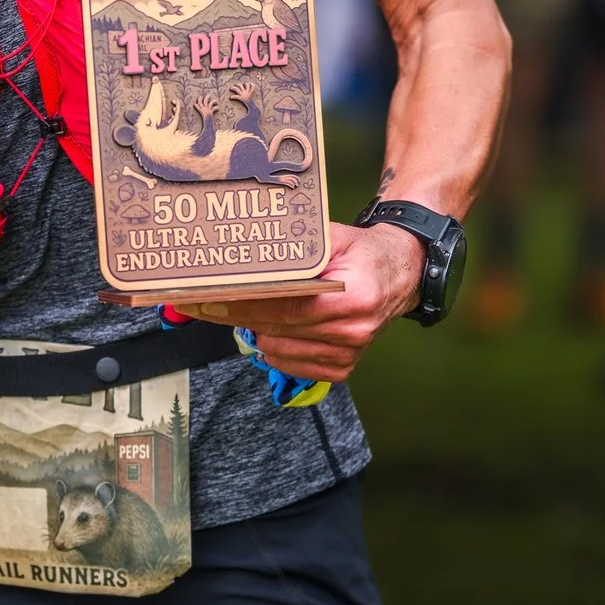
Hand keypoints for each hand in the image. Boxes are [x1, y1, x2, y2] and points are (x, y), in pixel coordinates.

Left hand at [185, 221, 423, 382]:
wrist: (399, 275)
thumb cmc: (361, 253)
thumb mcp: (332, 237)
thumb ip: (295, 246)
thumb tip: (248, 255)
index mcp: (354, 295)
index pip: (285, 305)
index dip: (243, 302)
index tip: (208, 297)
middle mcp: (353, 330)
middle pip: (276, 328)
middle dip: (236, 315)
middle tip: (205, 302)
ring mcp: (349, 353)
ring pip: (278, 350)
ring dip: (257, 330)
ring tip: (247, 308)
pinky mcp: (343, 368)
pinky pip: (291, 364)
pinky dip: (276, 348)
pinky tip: (273, 327)